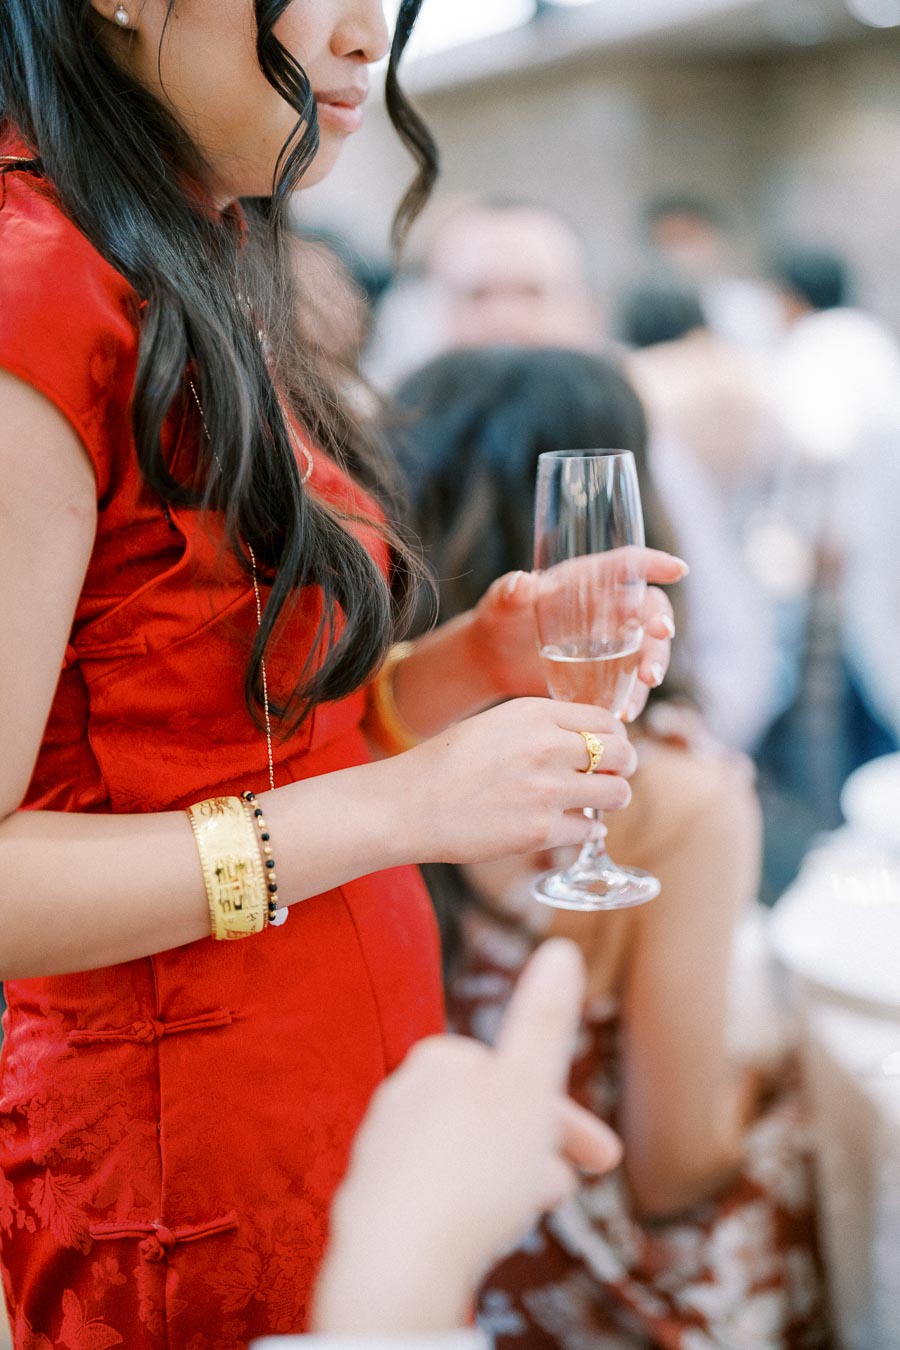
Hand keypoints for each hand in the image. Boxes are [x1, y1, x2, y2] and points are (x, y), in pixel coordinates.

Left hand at [313, 939, 621, 1333]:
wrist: (398, 1264)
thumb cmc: (473, 1171)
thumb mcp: (528, 1087)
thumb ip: (545, 1019)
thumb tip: (560, 948)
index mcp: (441, 1058)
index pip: (518, 1075)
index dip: (569, 1116)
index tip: (608, 1158)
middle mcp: (403, 1093)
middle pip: (493, 1116)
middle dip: (538, 1148)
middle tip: (570, 1189)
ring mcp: (384, 1147)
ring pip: (468, 1154)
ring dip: (509, 1176)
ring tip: (531, 1213)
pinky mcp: (373, 1199)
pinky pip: (438, 1192)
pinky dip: (471, 1203)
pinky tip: (484, 1231)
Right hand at [390, 696, 637, 865]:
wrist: (409, 804)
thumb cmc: (448, 763)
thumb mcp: (497, 724)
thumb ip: (543, 727)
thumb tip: (588, 741)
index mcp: (535, 713)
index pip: (606, 720)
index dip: (615, 736)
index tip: (610, 748)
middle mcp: (548, 747)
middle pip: (622, 753)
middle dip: (623, 766)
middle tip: (612, 776)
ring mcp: (547, 790)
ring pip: (617, 793)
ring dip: (612, 799)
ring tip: (595, 802)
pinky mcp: (541, 830)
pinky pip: (591, 830)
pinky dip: (588, 830)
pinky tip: (576, 826)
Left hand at [465, 549, 685, 720]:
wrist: (494, 661)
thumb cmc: (497, 621)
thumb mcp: (500, 605)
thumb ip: (509, 593)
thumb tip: (521, 582)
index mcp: (586, 580)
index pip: (627, 565)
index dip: (654, 564)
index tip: (678, 570)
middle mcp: (607, 607)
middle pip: (648, 608)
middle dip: (660, 621)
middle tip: (661, 638)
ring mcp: (611, 640)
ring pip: (647, 647)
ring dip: (654, 662)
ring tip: (648, 682)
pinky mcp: (607, 670)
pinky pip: (631, 681)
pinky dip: (634, 695)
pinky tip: (625, 712)